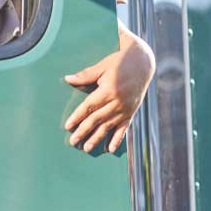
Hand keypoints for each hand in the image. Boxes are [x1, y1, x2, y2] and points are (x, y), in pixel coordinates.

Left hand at [64, 29, 154, 152]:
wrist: (143, 63)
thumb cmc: (120, 61)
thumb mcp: (102, 66)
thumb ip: (85, 75)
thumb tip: (68, 79)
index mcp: (109, 90)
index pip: (89, 107)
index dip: (77, 117)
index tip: (68, 126)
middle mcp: (118, 101)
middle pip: (97, 119)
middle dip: (84, 131)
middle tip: (73, 141)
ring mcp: (126, 108)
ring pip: (109, 126)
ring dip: (97, 138)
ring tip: (87, 147)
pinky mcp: (131, 112)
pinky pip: (124, 128)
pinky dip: (117, 139)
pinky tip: (110, 149)